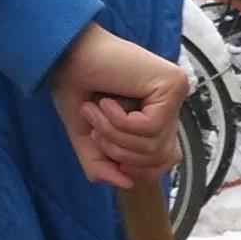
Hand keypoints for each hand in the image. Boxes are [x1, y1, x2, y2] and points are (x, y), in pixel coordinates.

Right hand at [48, 23, 187, 186]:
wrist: (64, 55)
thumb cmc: (77, 88)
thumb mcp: (88, 139)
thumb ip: (104, 166)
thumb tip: (129, 185)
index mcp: (156, 116)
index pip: (164, 162)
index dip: (133, 166)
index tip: (101, 143)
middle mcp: (171, 105)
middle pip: (162, 158)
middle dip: (120, 152)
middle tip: (95, 126)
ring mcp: (175, 93)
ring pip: (155, 145)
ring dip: (115, 134)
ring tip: (97, 109)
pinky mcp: (173, 84)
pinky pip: (152, 126)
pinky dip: (120, 120)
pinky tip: (107, 100)